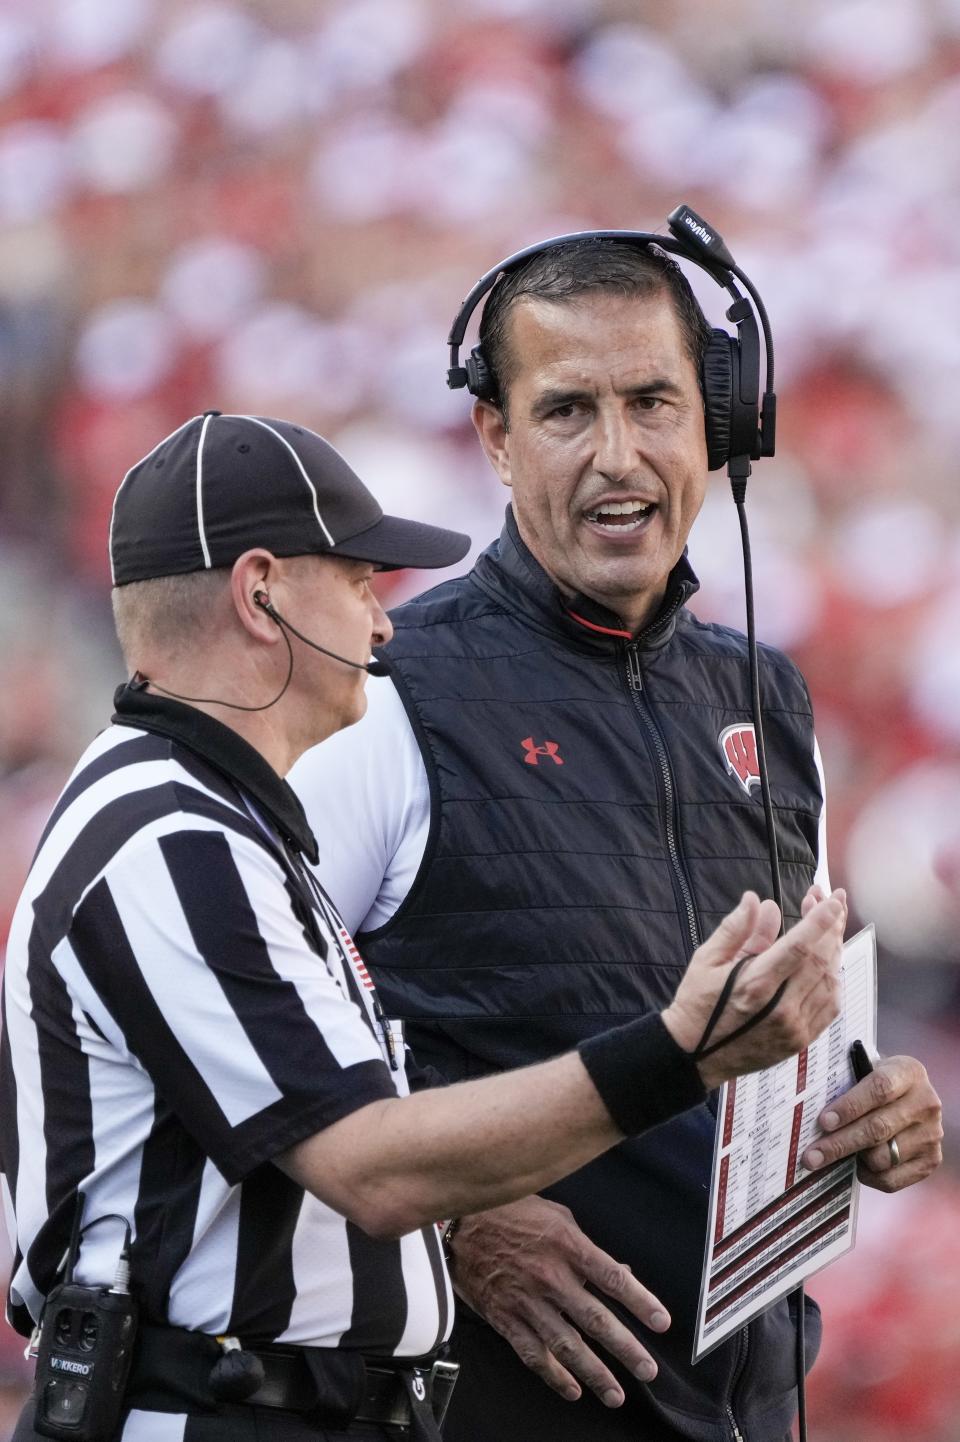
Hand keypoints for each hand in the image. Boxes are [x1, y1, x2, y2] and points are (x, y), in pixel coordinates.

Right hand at [447, 1195, 669, 1406]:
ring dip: (595, 1373)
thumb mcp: (555, 1216)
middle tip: (647, 1369)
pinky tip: (572, 1390)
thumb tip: (617, 1272)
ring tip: (615, 1393)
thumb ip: (585, 1246)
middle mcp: (550, 1276)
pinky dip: (554, 1376)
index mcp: (567, 1246)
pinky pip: (533, 1354)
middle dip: (626, 1349)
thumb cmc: (508, 1211)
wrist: (459, 1223)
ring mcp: (527, 1301)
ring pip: (567, 1346)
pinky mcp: (505, 1318)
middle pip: (596, 1320)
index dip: (640, 1302)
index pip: (612, 1278)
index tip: (661, 1322)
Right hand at [662, 889, 845, 1089]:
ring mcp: (794, 1028)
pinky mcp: (800, 1041)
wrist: (694, 1055)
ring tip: (831, 927)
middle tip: (833, 901)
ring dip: (835, 951)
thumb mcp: (706, 960)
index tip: (833, 900)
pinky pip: (830, 1007)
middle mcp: (781, 1008)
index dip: (820, 920)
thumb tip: (758, 901)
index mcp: (755, 984)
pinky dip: (834, 980)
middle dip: (831, 926)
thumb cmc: (697, 1003)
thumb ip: (736, 929)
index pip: (800, 946)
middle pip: (821, 961)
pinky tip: (829, 963)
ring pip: (830, 982)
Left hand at [801, 1055, 942, 1191]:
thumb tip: (806, 1110)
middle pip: (878, 1128)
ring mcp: (932, 1134)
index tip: (823, 1121)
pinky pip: (891, 1180)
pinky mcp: (931, 1161)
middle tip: (811, 1156)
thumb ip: (846, 1083)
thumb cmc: (875, 1083)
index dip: (849, 1107)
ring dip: (853, 1159)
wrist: (909, 1099)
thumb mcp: (865, 1070)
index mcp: (909, 1072)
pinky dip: (868, 1176)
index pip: (879, 1089)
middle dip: (839, 1143)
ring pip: (882, 1157)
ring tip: (836, 1152)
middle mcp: (926, 1103)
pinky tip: (857, 1165)